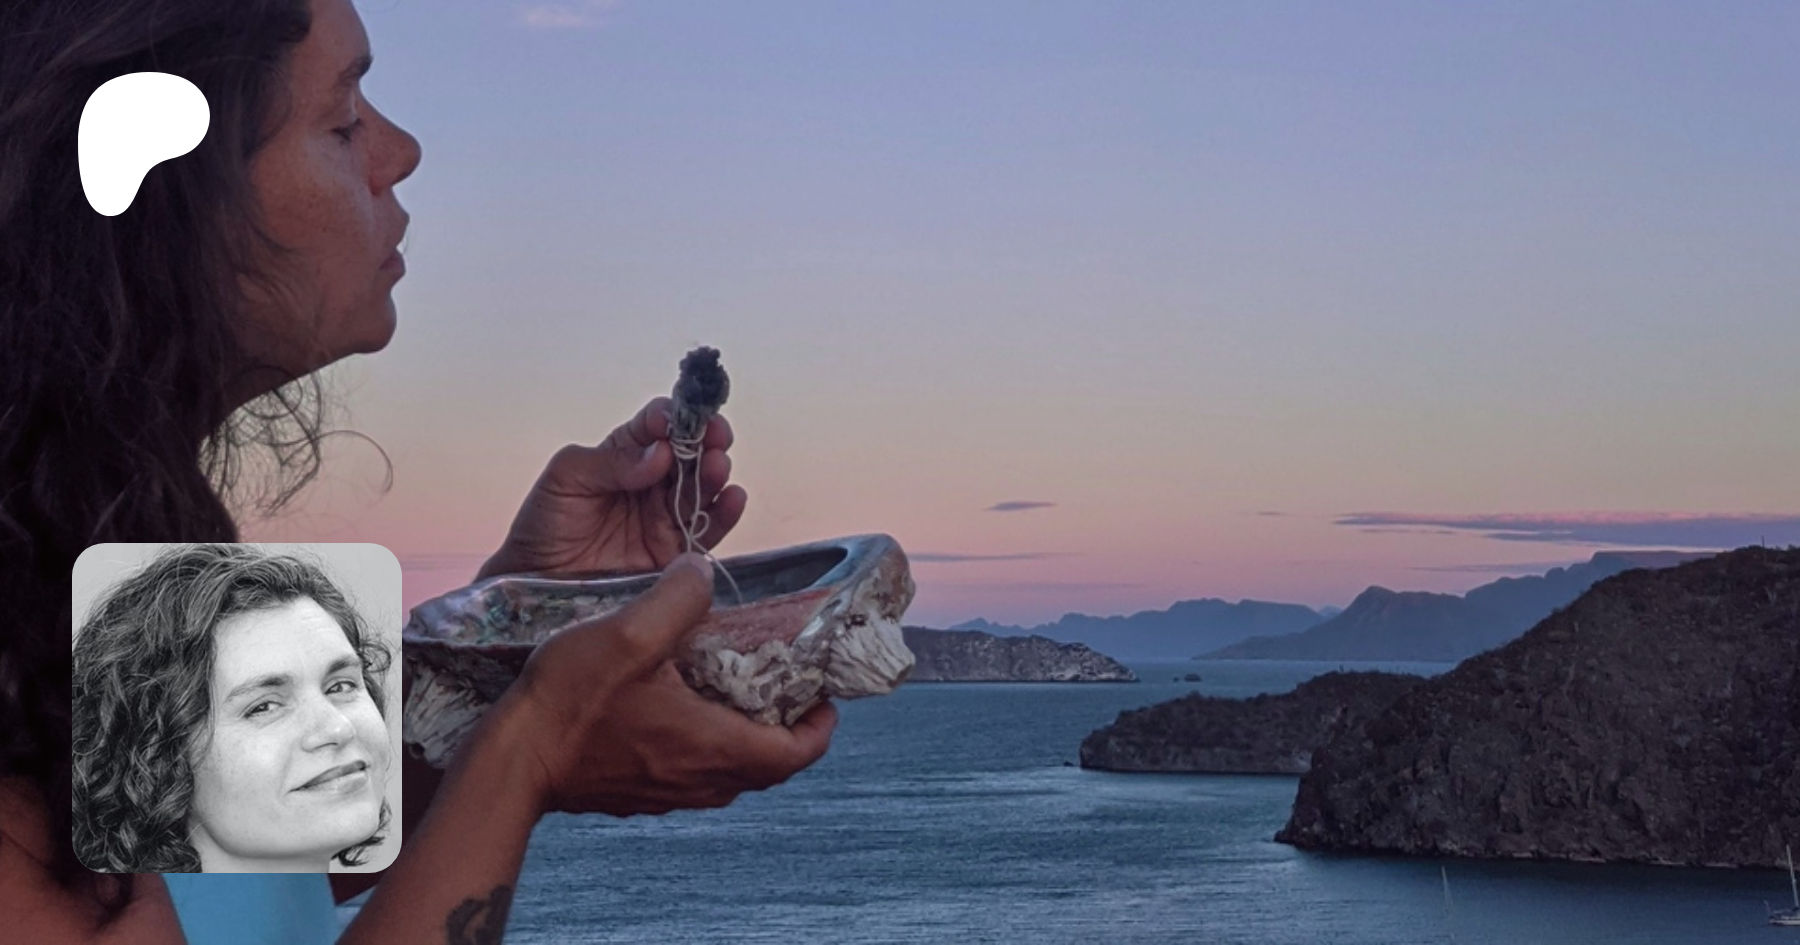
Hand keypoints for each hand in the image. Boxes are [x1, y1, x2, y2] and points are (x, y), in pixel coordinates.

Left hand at [477, 397, 746, 580]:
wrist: (536, 584)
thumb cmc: (543, 525)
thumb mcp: (566, 478)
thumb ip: (611, 461)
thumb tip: (661, 454)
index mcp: (624, 454)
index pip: (657, 426)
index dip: (672, 417)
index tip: (674, 420)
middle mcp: (652, 481)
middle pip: (690, 452)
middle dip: (706, 439)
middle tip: (713, 435)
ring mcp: (666, 516)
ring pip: (704, 486)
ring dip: (716, 472)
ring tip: (717, 465)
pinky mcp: (676, 552)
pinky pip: (709, 528)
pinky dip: (726, 512)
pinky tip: (733, 497)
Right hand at [502, 553, 836, 815]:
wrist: (511, 759)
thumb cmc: (568, 701)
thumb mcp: (629, 631)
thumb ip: (679, 597)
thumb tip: (704, 569)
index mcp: (713, 746)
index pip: (797, 753)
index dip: (821, 724)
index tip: (823, 694)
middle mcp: (699, 780)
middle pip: (770, 766)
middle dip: (788, 728)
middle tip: (787, 685)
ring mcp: (668, 793)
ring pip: (732, 772)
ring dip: (748, 737)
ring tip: (740, 689)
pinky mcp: (639, 793)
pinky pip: (695, 774)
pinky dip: (709, 746)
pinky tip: (685, 706)